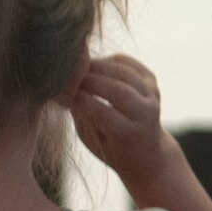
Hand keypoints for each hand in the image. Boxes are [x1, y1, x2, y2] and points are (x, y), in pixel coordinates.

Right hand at [71, 54, 176, 182]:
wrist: (146, 150)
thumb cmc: (110, 147)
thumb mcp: (91, 139)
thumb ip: (80, 114)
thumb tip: (60, 90)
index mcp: (129, 134)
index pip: (104, 113)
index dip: (81, 100)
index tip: (61, 93)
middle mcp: (146, 114)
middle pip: (118, 90)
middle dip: (89, 80)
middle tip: (66, 75)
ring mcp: (152, 95)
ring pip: (125, 73)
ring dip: (97, 66)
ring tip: (76, 68)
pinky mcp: (152, 80)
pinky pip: (129, 63)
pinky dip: (109, 60)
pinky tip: (94, 65)